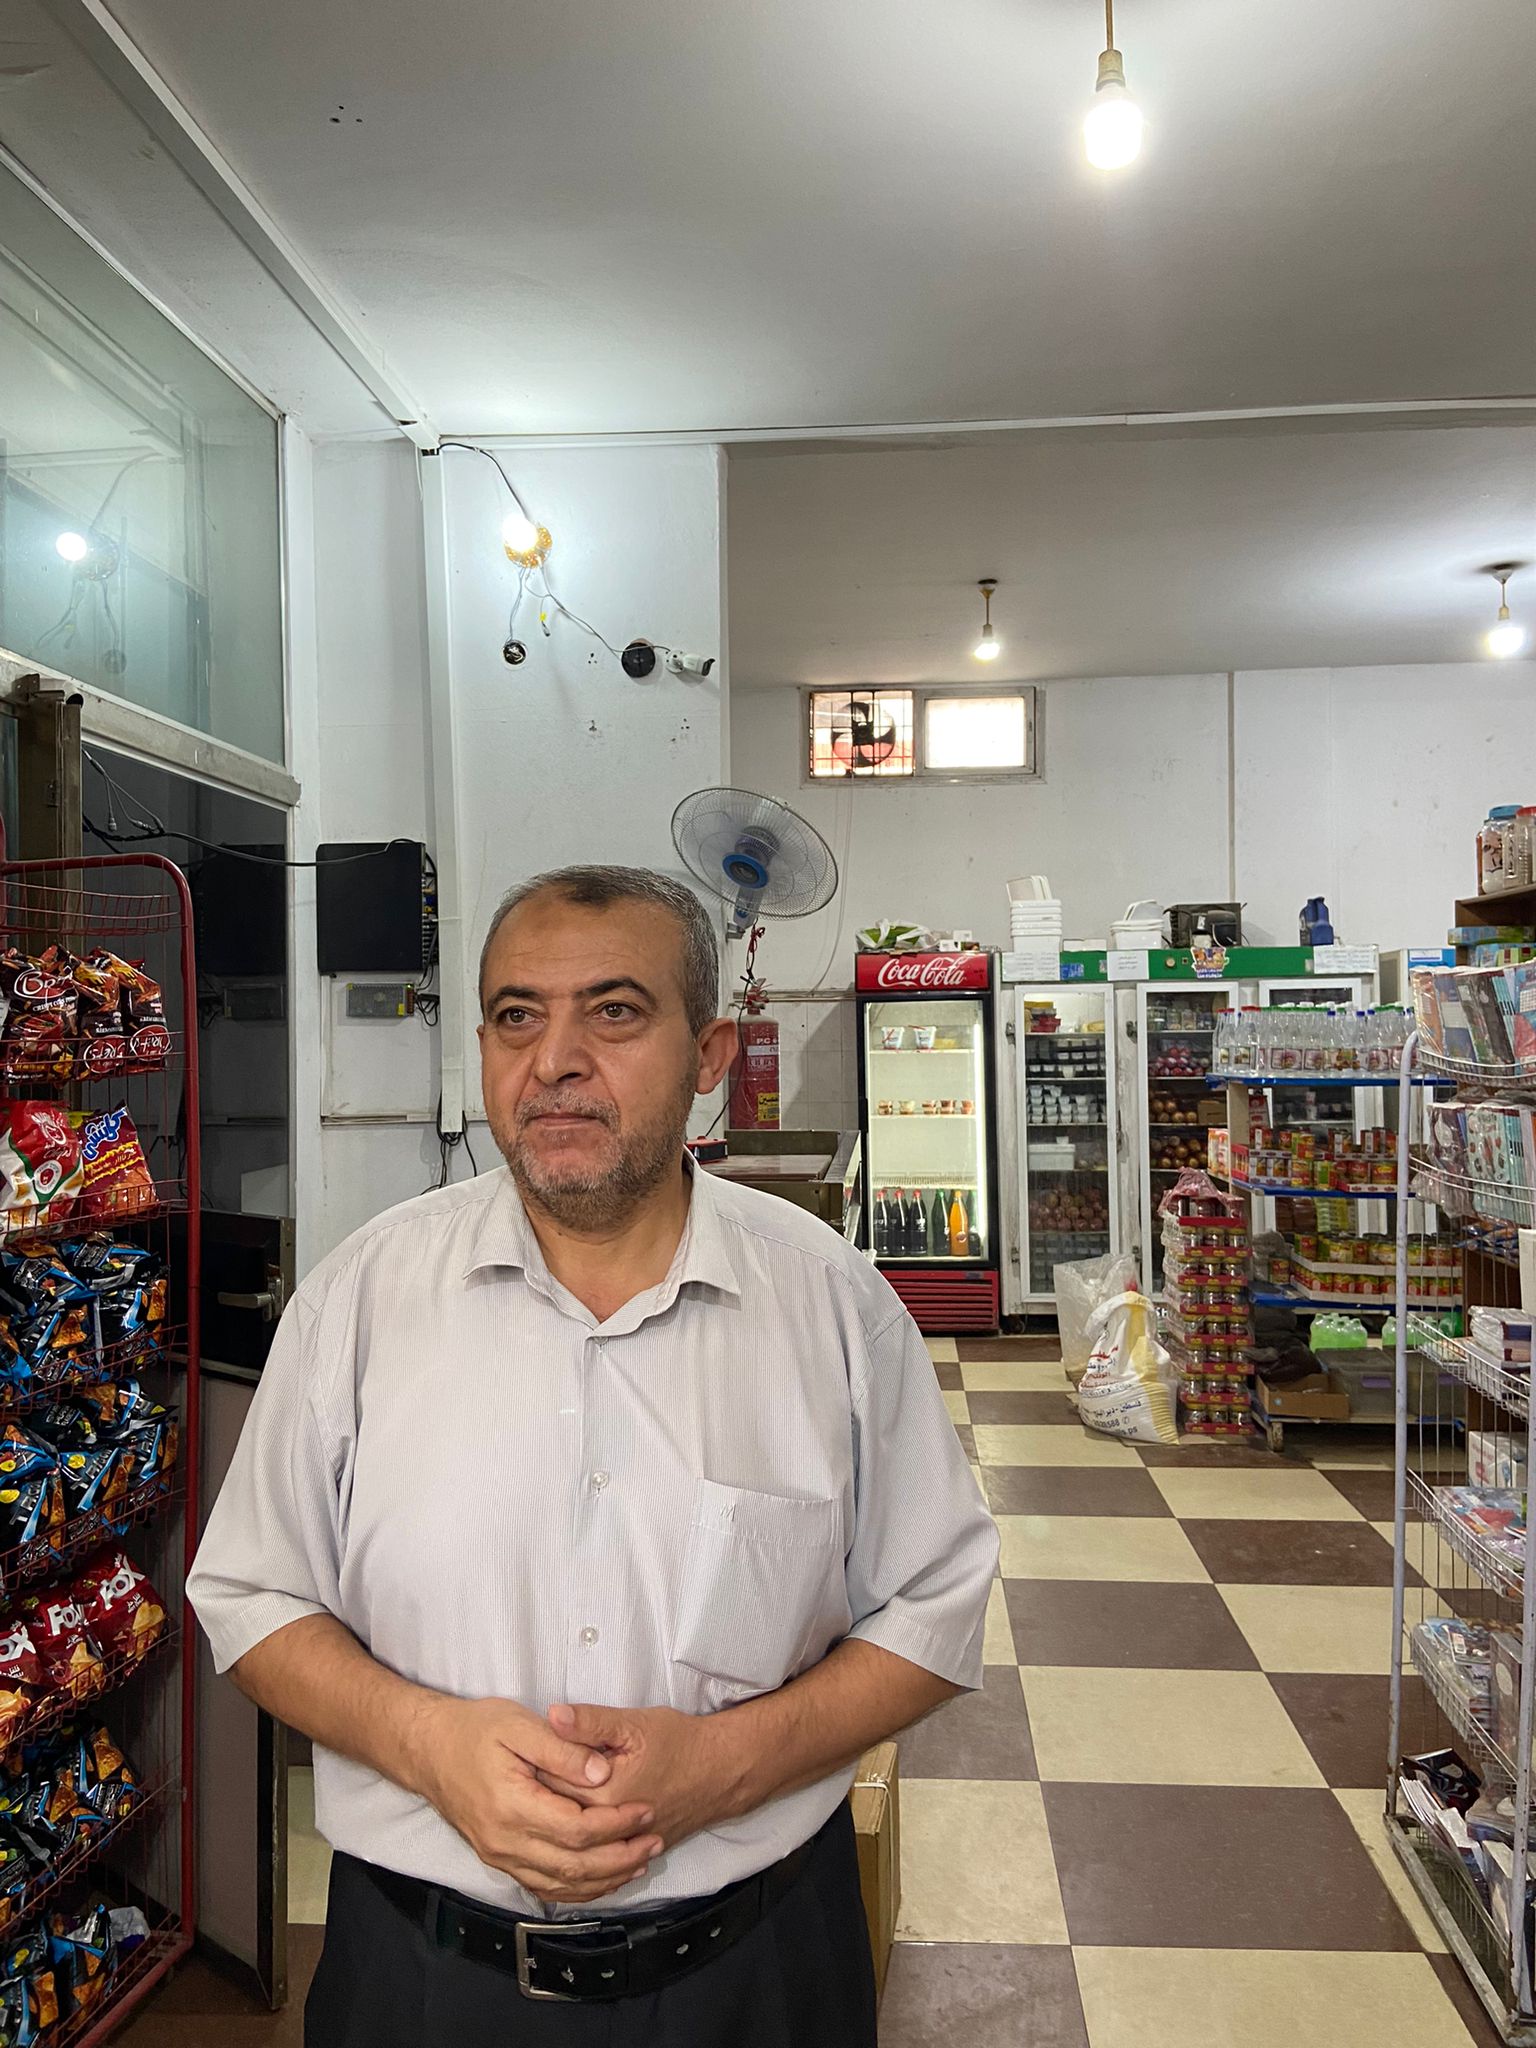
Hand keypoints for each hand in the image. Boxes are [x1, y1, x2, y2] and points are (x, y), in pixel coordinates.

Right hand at [414, 1697, 663, 1905]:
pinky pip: (543, 1887)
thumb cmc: (475, 1730)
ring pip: (560, 1884)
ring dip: (604, 1879)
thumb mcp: (519, 1725)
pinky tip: (602, 1878)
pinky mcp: (498, 1859)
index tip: (646, 1811)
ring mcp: (499, 1856)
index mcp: (511, 1807)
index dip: (616, 1824)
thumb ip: (562, 1749)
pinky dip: (577, 1888)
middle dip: (620, 1857)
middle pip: (573, 1866)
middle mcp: (504, 1842)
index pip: (576, 1830)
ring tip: (639, 1862)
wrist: (428, 1750)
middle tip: (654, 1841)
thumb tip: (603, 1772)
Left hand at [540, 1702, 740, 1851]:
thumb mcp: (634, 1725)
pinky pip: (591, 1862)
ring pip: (570, 1844)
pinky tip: (562, 1836)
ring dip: (551, 1827)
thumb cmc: (679, 1743)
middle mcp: (608, 1831)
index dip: (531, 1769)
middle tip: (525, 1775)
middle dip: (536, 1799)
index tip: (521, 1754)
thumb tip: (552, 1714)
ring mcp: (620, 1848)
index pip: (546, 1789)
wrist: (721, 1772)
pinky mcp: (630, 1854)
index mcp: (603, 1796)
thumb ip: (590, 1722)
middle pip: (553, 1819)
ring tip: (540, 1804)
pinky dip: (573, 1854)